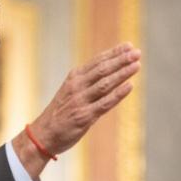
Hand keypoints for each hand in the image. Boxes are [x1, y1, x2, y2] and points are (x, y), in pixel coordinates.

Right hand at [12, 42, 141, 177]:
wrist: (43, 135)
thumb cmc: (60, 114)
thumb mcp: (70, 92)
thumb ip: (87, 83)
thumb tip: (108, 73)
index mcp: (74, 78)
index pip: (97, 61)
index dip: (114, 53)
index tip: (129, 46)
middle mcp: (77, 87)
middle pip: (102, 69)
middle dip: (121, 60)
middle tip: (137, 53)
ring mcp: (80, 101)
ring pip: (105, 84)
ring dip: (122, 73)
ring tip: (136, 65)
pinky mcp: (84, 117)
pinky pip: (104, 103)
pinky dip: (118, 94)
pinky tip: (129, 86)